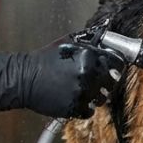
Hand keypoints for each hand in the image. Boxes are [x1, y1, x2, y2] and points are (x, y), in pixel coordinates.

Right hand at [0, 39, 125, 118]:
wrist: (25, 79)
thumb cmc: (44, 59)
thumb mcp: (67, 42)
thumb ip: (88, 39)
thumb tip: (105, 31)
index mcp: (88, 57)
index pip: (117, 63)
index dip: (117, 65)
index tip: (115, 68)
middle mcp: (88, 76)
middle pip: (112, 83)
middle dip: (106, 81)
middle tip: (97, 80)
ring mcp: (81, 94)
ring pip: (102, 99)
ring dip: (95, 95)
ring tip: (82, 89)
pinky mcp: (74, 109)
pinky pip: (90, 111)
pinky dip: (85, 106)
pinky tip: (75, 98)